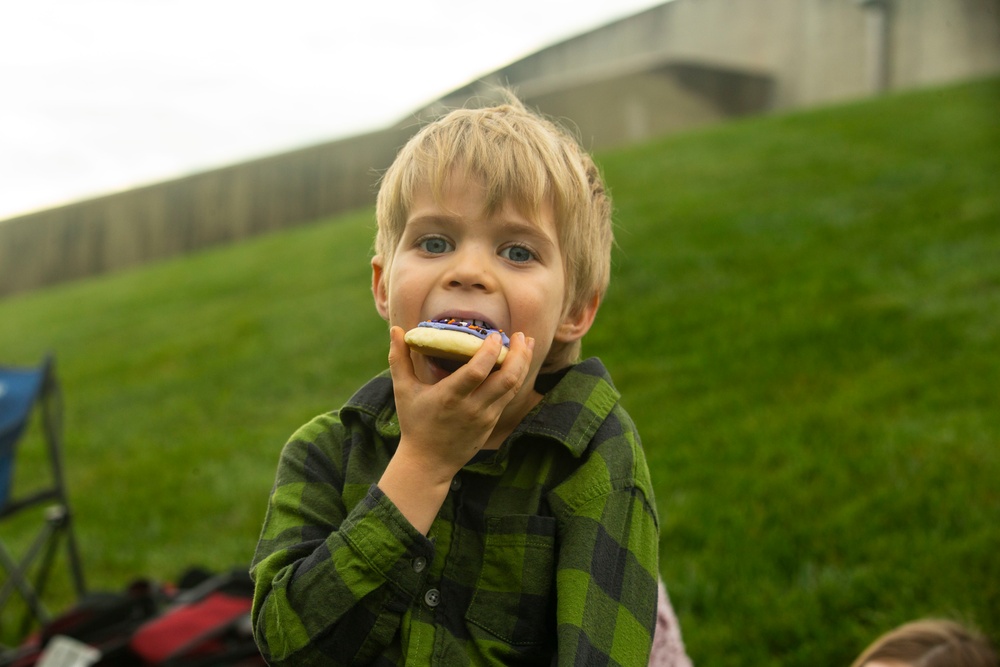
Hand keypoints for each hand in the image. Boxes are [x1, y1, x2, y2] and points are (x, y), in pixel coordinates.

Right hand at [388, 325, 532, 472]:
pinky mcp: (492, 422)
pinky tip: (518, 362)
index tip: (493, 333)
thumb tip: (395, 329)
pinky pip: (510, 396)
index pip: (477, 372)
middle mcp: (472, 407)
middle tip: (519, 334)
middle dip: (518, 354)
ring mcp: (486, 417)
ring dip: (523, 363)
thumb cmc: (414, 423)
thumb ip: (399, 358)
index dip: (489, 351)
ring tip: (526, 342)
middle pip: (506, 378)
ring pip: (513, 387)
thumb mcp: (403, 390)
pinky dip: (517, 377)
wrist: (428, 463)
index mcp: (450, 397)